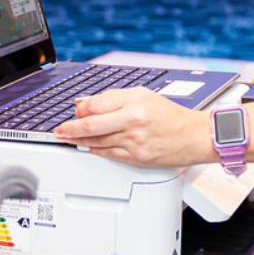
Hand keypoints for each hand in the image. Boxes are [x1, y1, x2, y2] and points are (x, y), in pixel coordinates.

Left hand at [54, 88, 211, 167]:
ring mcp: (134, 141)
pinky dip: (95, 150)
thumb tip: (86, 102)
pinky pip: (108, 154)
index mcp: (135, 101)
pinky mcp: (136, 157)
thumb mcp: (143, 96)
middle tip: (59, 130)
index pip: (97, 104)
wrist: (194, 136)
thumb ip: (113, 98)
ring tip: (68, 138)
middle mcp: (133, 120)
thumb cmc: (171, 115)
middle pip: (91, 125)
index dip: (81, 108)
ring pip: (97, 141)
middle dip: (70, 128)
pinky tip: (88, 146)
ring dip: (79, 140)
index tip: (74, 110)